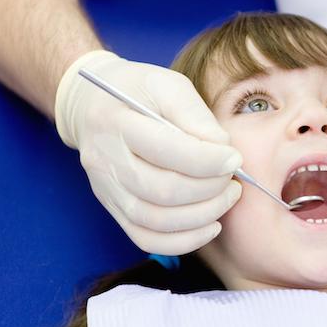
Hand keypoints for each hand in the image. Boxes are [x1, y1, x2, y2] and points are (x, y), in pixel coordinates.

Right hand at [55, 51, 242, 254]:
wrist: (91, 104)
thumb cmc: (138, 91)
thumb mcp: (168, 85)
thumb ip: (196, 115)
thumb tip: (224, 150)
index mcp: (119, 122)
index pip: (167, 150)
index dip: (208, 161)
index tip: (235, 159)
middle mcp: (107, 160)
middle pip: (162, 191)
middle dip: (209, 191)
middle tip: (232, 181)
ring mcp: (107, 189)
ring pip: (155, 220)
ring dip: (201, 217)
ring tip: (226, 199)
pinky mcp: (113, 208)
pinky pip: (145, 239)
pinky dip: (181, 241)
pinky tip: (209, 227)